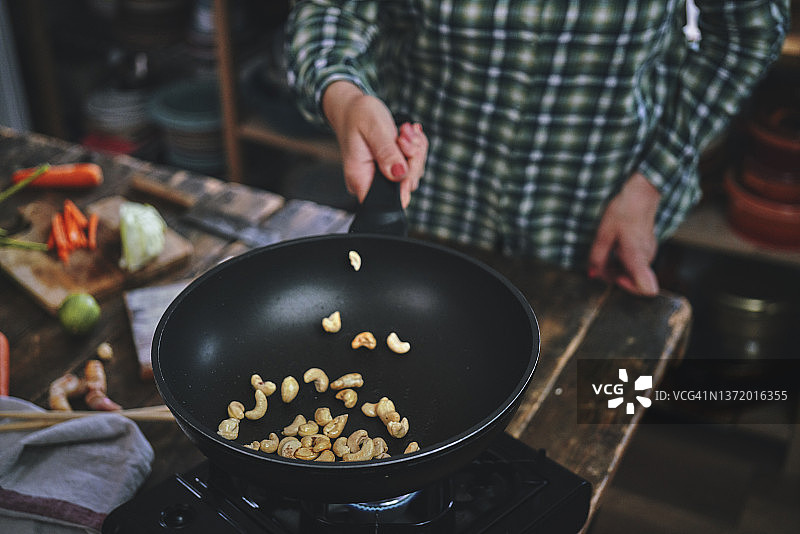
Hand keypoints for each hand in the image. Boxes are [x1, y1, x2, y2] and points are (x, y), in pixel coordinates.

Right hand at [322, 81, 426, 206]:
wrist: (353, 108)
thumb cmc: (357, 115)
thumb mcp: (373, 128)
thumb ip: (386, 152)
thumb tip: (400, 174)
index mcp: (360, 178)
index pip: (386, 201)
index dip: (404, 185)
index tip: (407, 158)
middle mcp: (371, 182)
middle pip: (406, 186)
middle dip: (413, 159)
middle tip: (403, 136)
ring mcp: (384, 176)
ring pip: (413, 174)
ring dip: (415, 150)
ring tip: (403, 131)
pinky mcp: (393, 168)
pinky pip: (413, 164)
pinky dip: (415, 147)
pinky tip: (406, 134)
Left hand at [588, 172, 660, 295]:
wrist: (641, 193)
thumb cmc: (623, 211)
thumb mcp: (603, 235)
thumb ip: (597, 258)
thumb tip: (592, 275)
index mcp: (637, 258)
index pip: (647, 290)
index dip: (627, 288)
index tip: (613, 276)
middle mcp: (647, 258)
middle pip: (634, 282)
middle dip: (614, 277)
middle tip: (600, 262)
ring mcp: (649, 253)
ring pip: (634, 272)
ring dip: (618, 269)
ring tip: (606, 252)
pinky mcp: (648, 247)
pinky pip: (636, 262)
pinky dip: (624, 260)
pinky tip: (615, 246)